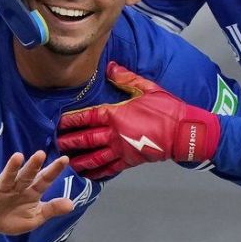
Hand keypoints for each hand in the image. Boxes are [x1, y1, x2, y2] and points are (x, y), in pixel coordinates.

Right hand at [0, 151, 75, 235]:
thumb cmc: (13, 217)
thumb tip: (71, 205)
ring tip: (17, 156)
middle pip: (26, 176)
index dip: (53, 171)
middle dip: (33, 166)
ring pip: (6, 178)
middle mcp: (16, 188)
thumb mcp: (35, 218)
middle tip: (40, 154)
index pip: (44, 180)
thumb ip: (51, 210)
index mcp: (30, 192)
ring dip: (11, 168)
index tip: (65, 159)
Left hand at [57, 61, 220, 179]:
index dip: (71, 120)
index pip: (86, 117)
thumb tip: (109, 66)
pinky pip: (109, 169)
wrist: (184, 132)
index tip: (58, 122)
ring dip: (79, 160)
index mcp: (115, 114)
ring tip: (67, 162)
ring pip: (94, 157)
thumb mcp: (147, 88)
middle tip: (56, 143)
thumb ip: (125, 78)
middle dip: (69, 141)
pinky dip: (97, 173)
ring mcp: (121, 150)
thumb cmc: (167, 108)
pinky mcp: (130, 161)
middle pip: (85, 139)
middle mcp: (114, 134)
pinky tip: (88, 175)